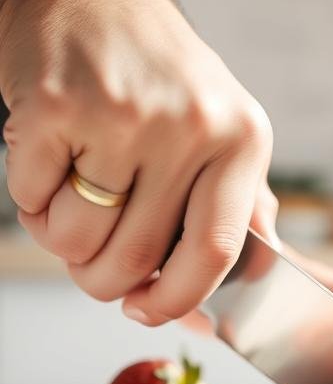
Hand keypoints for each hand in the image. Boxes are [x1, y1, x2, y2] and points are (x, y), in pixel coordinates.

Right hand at [0, 0, 273, 325]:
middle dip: (105, 283)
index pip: (218, 250)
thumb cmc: (160, 72)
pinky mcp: (54, 108)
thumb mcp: (225, 126)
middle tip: (94, 274)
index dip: (181, 298)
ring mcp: (122, 117)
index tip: (153, 312)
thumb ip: (238, 199)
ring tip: (70, 209)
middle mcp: (190, 128)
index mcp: (242, 139)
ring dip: (63, 245)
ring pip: (79, 238)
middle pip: (139, 256)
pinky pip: (33, 199)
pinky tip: (48, 168)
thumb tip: (249, 274)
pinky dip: (32, 203)